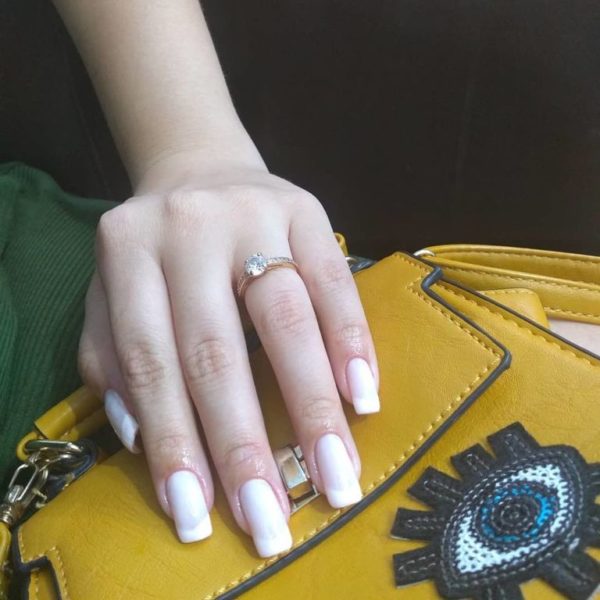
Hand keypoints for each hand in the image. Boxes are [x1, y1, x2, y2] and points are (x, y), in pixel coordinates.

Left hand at [78, 157, 379, 556]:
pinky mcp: (310, 210)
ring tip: (334, 473)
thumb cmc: (157, 247)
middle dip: (244, 443)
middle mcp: (190, 229)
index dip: (174, 442)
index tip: (198, 514)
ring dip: (312, 404)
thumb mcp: (111, 289)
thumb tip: (141, 435)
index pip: (149, 361)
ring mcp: (256, 214)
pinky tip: (365, 397)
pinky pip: (336, 282)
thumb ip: (110, 357)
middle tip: (270, 520)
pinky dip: (352, 342)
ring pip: (286, 319)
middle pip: (216, 349)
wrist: (202, 167)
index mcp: (128, 251)